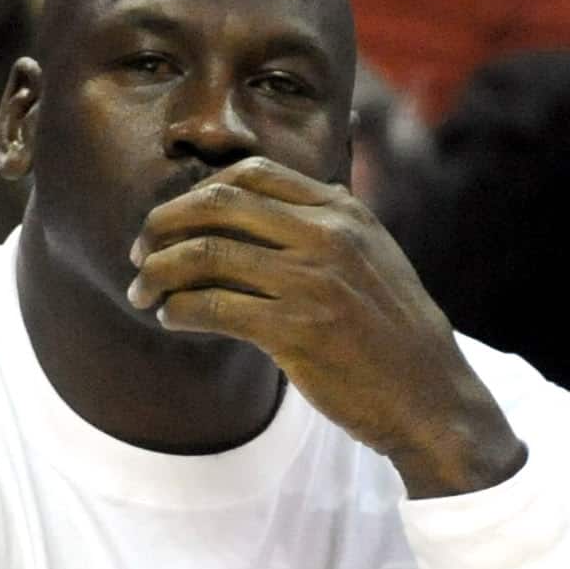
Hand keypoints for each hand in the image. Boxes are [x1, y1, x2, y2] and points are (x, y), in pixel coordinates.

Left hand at [127, 158, 527, 497]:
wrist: (430, 395)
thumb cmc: (393, 334)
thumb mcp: (373, 257)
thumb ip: (326, 225)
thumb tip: (256, 206)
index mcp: (344, 210)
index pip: (252, 173)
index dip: (199, 192)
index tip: (176, 220)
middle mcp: (327, 236)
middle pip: (218, 203)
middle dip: (163, 223)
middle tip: (139, 251)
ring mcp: (311, 282)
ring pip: (206, 254)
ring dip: (159, 272)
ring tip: (142, 292)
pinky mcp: (296, 331)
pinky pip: (213, 308)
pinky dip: (179, 311)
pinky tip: (172, 319)